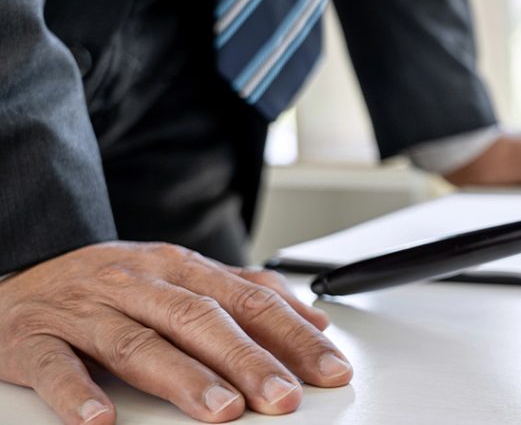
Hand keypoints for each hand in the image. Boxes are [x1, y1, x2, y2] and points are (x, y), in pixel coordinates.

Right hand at [0, 242, 351, 423]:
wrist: (16, 278)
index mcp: (180, 269)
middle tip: (283, 396)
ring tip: (221, 409)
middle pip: (202, 320)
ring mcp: (86, 310)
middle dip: (249, 360)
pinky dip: (78, 393)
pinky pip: (56, 366)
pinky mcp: (35, 339)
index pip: (250, 300)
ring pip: (139, 342)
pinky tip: (101, 420)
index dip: (293, 335)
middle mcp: (137, 283)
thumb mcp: (182, 279)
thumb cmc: (110, 286)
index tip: (329, 368)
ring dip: (184, 378)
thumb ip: (246, 296)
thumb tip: (314, 319)